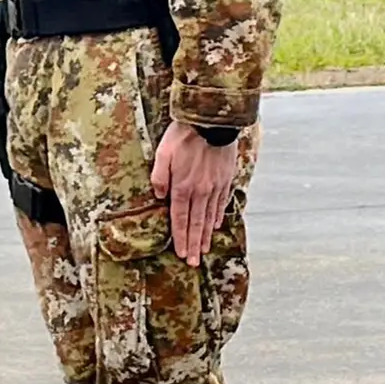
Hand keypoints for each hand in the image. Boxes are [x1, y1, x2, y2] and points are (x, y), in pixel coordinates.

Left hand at [150, 122, 240, 262]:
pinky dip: (218, 216)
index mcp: (182, 186)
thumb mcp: (162, 153)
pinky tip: (216, 225)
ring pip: (210, 216)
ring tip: (205, 249)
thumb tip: (159, 195)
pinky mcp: (225, 179)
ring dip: (206, 235)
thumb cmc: (183, 135)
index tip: (182, 254)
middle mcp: (200, 191)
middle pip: (196, 223)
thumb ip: (159, 176)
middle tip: (194, 262)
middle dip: (194, 244)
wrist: (211, 121)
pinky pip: (222, 203)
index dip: (181, 237)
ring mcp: (215, 186)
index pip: (180, 219)